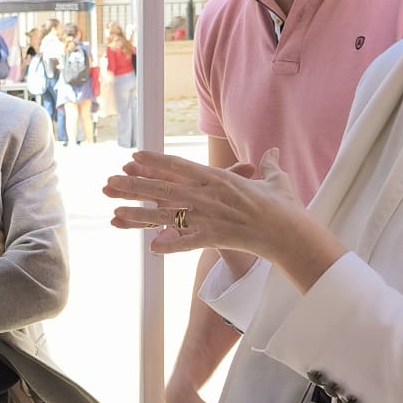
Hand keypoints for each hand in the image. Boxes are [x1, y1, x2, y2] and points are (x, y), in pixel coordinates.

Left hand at [105, 148, 341, 290]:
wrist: (294, 232)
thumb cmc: (285, 207)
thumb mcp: (275, 181)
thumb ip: (267, 167)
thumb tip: (272, 154)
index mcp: (218, 178)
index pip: (180, 167)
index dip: (154, 162)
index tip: (132, 157)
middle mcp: (210, 195)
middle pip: (165, 188)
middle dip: (134, 185)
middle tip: (108, 183)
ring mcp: (211, 217)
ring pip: (169, 214)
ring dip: (139, 214)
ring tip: (114, 213)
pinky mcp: (217, 237)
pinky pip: (190, 242)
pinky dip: (172, 245)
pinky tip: (152, 248)